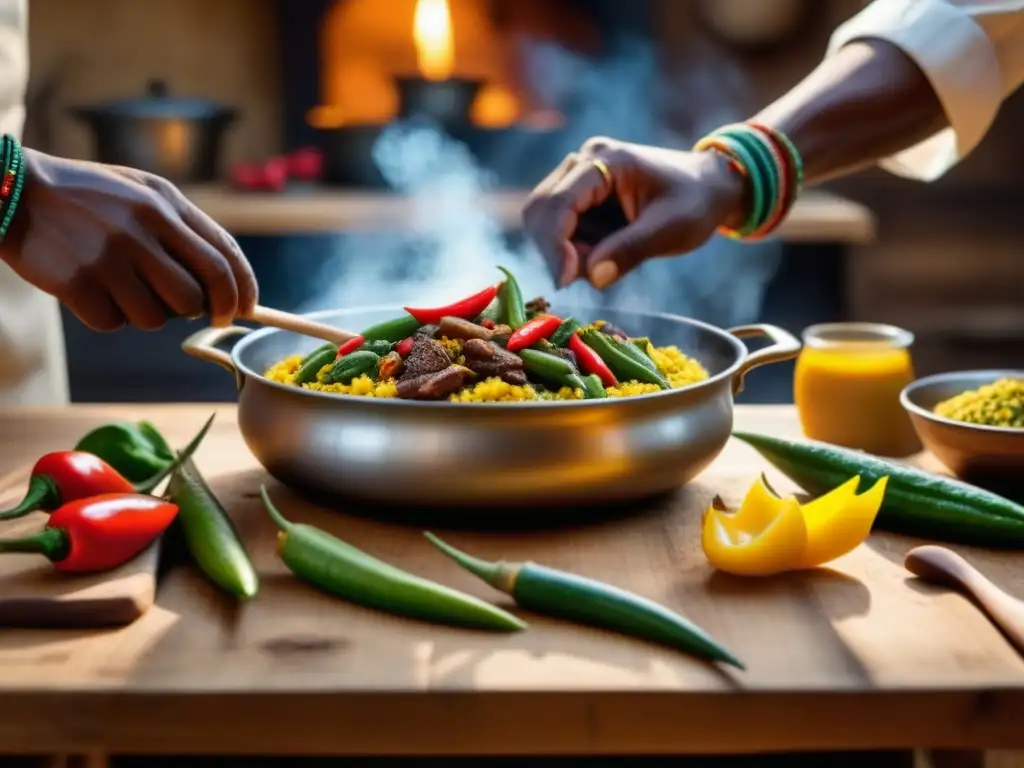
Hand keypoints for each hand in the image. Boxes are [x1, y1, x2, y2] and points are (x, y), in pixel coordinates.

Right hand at [0, 149, 257, 330]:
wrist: (13, 190)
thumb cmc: (90, 195)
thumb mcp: (145, 192)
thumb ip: (188, 227)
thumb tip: (231, 280)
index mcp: (163, 206)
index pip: (223, 260)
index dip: (243, 292)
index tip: (246, 309)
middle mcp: (140, 231)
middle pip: (196, 296)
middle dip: (203, 312)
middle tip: (195, 312)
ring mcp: (108, 258)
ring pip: (157, 317)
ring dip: (149, 313)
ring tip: (127, 288)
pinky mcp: (77, 283)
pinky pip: (113, 323)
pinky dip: (109, 316)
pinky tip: (94, 291)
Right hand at [522, 137, 745, 288]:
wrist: (709, 186)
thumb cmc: (696, 203)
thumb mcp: (671, 229)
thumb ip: (631, 250)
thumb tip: (592, 278)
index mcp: (604, 160)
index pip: (557, 203)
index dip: (554, 245)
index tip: (565, 281)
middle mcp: (582, 161)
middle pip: (539, 210)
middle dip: (555, 250)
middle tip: (590, 275)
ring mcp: (577, 176)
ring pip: (543, 221)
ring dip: (563, 252)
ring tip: (602, 264)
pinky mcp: (579, 194)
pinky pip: (557, 227)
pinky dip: (571, 250)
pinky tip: (601, 255)